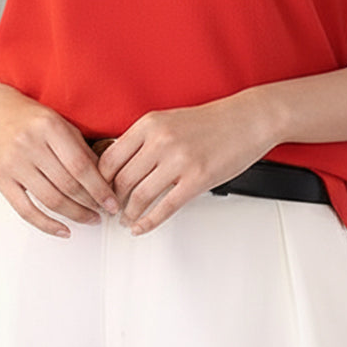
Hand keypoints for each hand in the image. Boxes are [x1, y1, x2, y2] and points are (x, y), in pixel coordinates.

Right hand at [0, 84, 119, 237]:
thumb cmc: (28, 117)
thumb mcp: (59, 123)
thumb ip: (80, 148)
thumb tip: (104, 179)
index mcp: (49, 126)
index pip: (80, 165)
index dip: (100, 188)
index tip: (112, 201)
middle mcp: (29, 144)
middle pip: (67, 184)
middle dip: (91, 203)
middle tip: (104, 211)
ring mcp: (13, 163)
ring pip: (50, 200)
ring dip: (75, 215)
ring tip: (89, 218)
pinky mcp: (1, 180)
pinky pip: (26, 210)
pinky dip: (47, 225)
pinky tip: (64, 229)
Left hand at [97, 94, 278, 235]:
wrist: (248, 119)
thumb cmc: (212, 121)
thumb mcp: (169, 120)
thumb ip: (144, 139)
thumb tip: (120, 164)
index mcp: (149, 124)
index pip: (109, 158)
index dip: (99, 180)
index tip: (98, 191)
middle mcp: (160, 141)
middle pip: (120, 180)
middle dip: (111, 201)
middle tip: (110, 210)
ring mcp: (179, 161)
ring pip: (138, 196)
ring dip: (128, 214)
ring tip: (125, 220)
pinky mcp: (197, 179)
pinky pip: (164, 208)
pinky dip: (148, 223)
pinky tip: (141, 227)